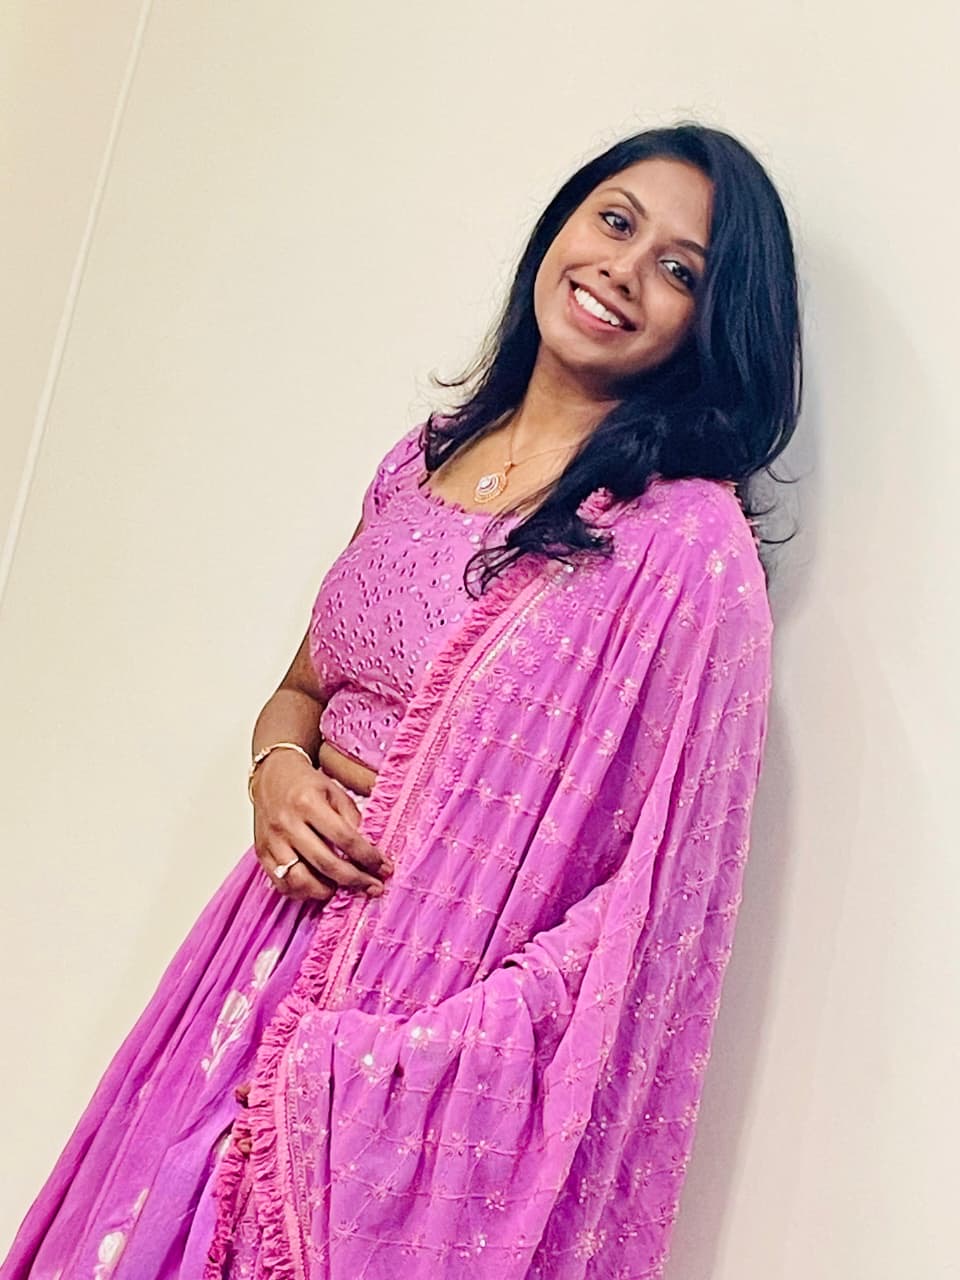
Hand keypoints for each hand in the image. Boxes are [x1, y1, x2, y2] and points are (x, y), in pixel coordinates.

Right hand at [251, 751, 392, 901]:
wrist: (271, 775)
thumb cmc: (305, 783)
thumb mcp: (334, 791)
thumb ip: (352, 818)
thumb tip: (368, 850)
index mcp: (308, 803)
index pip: (345, 838)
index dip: (368, 857)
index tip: (384, 867)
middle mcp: (287, 823)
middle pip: (325, 863)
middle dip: (355, 880)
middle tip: (373, 887)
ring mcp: (272, 841)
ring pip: (300, 880)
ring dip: (325, 891)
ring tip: (341, 889)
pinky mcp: (262, 853)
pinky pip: (281, 883)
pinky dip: (302, 892)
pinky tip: (317, 888)